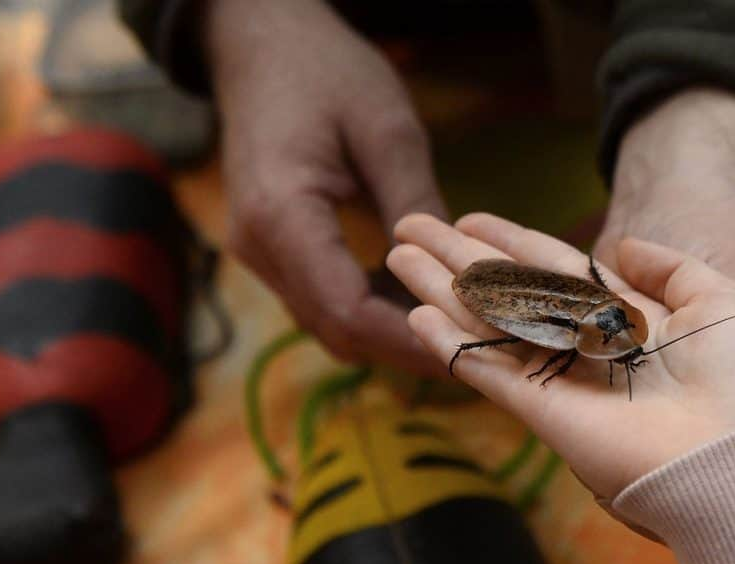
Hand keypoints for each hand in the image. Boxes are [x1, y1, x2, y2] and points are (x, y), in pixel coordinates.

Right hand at [206, 0, 445, 372]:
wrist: (259, 44)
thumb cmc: (325, 71)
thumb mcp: (388, 129)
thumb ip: (418, 203)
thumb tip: (457, 273)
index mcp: (282, 216)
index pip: (347, 310)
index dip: (411, 339)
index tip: (473, 347)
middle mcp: (259, 248)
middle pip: (336, 329)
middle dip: (407, 344)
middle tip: (478, 345)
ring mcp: (257, 252)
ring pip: (326, 322)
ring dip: (389, 330)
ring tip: (456, 322)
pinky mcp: (267, 248)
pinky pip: (318, 298)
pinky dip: (367, 308)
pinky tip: (414, 293)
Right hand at [387, 213, 734, 499]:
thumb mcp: (723, 298)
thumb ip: (668, 266)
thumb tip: (618, 245)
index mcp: (625, 318)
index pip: (553, 268)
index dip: (511, 240)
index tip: (471, 217)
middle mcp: (585, 346)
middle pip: (507, 291)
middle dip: (459, 259)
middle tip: (411, 228)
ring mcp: (560, 379)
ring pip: (485, 325)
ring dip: (440, 291)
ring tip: (398, 256)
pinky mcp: (544, 413)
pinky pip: (487, 372)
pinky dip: (451, 346)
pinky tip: (416, 314)